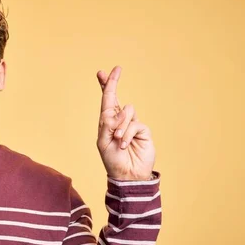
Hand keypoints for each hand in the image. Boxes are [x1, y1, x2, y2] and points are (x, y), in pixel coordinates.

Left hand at [96, 66, 155, 180]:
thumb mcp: (103, 142)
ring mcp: (132, 124)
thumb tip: (120, 110)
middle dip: (112, 83)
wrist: (127, 175)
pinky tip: (124, 144)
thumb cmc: (112, 160)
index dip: (104, 86)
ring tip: (118, 140)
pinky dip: (127, 134)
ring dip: (120, 126)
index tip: (101, 72)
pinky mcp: (142, 130)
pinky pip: (134, 124)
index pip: (105, 101)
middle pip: (115, 97)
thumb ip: (108, 125)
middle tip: (116, 69)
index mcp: (107, 122)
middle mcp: (119, 120)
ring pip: (126, 111)